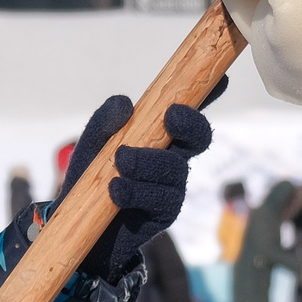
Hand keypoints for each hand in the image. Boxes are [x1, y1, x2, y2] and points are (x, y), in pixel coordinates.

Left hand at [58, 83, 222, 278]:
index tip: (221, 79)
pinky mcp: (165, 213)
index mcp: (160, 135)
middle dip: (191, 124)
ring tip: (120, 161)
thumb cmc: (91, 176)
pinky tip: (116, 190)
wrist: (80, 222)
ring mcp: (172, 186)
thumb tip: (125, 103)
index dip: (207, 95)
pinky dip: (137, 192)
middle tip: (171, 116)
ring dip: (149, 162)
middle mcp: (173, 157)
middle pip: (199, 137)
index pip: (187, 112)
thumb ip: (104, 122)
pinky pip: (160, 199)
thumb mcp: (92, 145)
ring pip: (176, 168)